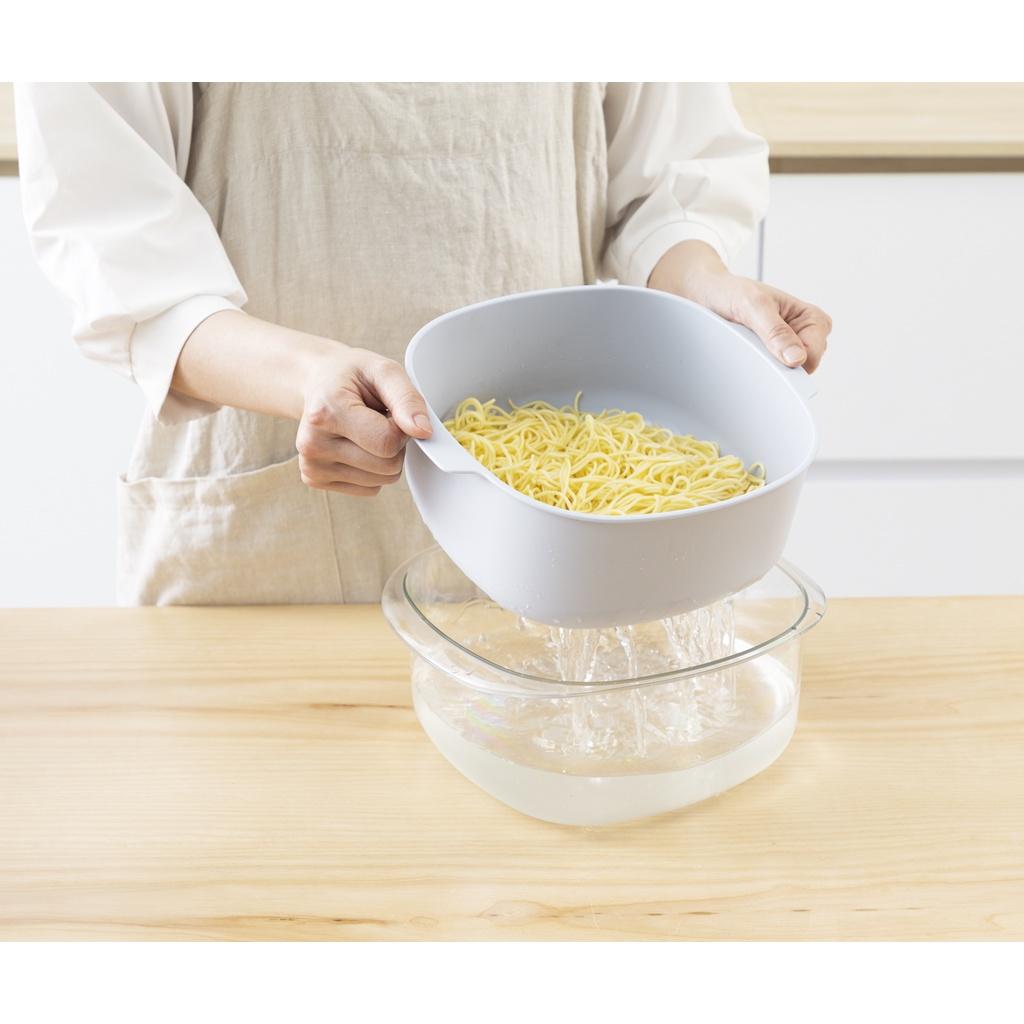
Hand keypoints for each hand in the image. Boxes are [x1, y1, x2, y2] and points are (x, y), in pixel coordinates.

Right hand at [296, 346, 432, 495]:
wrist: (317, 383)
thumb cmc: (351, 376)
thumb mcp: (384, 371)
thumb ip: (407, 400)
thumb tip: (424, 432)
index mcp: (325, 413)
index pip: (387, 443)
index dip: (402, 429)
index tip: (390, 411)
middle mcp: (311, 445)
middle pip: (387, 467)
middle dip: (394, 444)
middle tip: (376, 419)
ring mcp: (312, 467)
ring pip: (382, 481)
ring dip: (385, 457)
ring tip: (365, 429)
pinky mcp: (316, 480)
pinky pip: (370, 488)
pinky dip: (373, 469)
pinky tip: (356, 444)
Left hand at [648, 240, 830, 371]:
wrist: (705, 294)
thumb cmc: (730, 291)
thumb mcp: (752, 305)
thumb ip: (775, 331)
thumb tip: (797, 359)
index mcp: (810, 318)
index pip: (814, 354)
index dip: (794, 360)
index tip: (766, 352)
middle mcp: (803, 334)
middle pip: (803, 369)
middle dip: (779, 365)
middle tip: (751, 346)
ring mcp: (786, 348)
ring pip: (786, 376)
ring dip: (765, 368)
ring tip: (745, 347)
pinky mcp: (769, 358)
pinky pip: (770, 377)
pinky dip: (756, 371)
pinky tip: (743, 357)